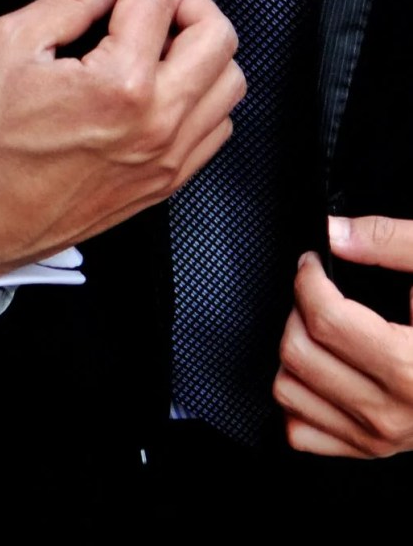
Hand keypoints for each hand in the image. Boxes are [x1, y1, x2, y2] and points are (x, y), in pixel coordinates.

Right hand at [0, 0, 244, 276]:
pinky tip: (169, 88)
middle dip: (187, 0)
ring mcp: (167, 155)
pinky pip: (218, 127)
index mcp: (118, 84)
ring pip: (229, 82)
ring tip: (164, 44)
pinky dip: (205, 97)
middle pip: (217, 35)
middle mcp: (156, 122)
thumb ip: (67, 2)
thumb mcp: (10, 49)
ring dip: (204, 49)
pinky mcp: (166, 180)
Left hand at [274, 215, 412, 457]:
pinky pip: (298, 428)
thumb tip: (335, 234)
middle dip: (298, 311)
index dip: (308, 279)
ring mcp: (381, 437)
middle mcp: (395, 411)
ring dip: (294, 353)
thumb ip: (390, 242)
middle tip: (319, 293)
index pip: (326, 320)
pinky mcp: (370, 450)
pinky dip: (300, 397)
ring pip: (288, 390)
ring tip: (323, 331)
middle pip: (298, 352)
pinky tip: (324, 370)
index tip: (312, 264)